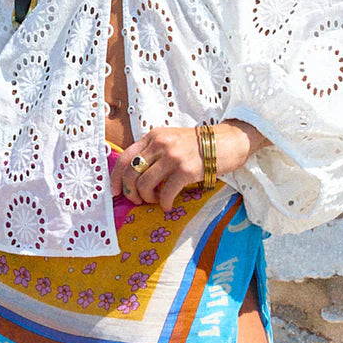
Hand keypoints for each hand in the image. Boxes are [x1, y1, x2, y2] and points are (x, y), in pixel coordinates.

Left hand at [110, 120, 265, 211]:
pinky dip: (163, 203)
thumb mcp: (171, 139)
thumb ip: (153, 151)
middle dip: (130, 192)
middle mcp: (160, 144)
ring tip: (155, 201)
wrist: (226, 141)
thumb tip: (134, 176)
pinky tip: (168, 205)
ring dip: (146, 198)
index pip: (125, 157)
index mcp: (153, 136)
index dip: (116, 178)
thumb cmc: (198, 144)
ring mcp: (173, 157)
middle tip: (137, 200)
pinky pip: (166, 193)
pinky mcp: (186, 170)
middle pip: (131, 173)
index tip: (116, 192)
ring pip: (145, 184)